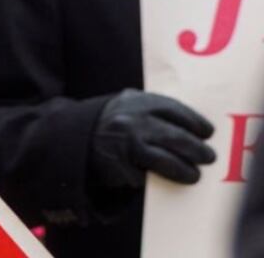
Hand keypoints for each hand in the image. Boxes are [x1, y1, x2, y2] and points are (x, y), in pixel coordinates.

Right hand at [90, 89, 215, 187]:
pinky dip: (155, 178)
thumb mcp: (126, 107)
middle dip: (197, 150)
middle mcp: (131, 121)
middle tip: (209, 157)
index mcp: (135, 101)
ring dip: (185, 170)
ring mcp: (124, 144)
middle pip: (176, 137)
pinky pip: (145, 175)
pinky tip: (164, 180)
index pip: (175, 109)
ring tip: (194, 175)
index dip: (195, 122)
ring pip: (165, 160)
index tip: (208, 133)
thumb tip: (193, 130)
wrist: (71, 137)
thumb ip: (153, 111)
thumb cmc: (110, 123)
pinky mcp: (119, 166)